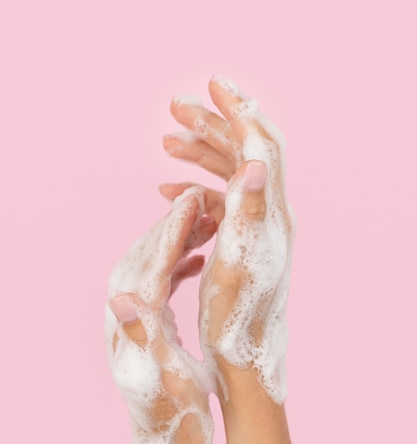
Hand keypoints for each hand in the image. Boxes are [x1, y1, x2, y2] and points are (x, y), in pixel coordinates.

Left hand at [105, 187, 215, 443]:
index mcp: (133, 327)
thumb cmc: (176, 423)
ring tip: (206, 223)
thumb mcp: (164, 381)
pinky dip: (176, 265)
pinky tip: (197, 259)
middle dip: (173, 225)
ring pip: (151, 266)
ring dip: (176, 241)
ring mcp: (133, 322)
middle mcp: (125, 319)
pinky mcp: (145, 328)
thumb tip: (120, 297)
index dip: (173, 231)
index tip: (196, 199)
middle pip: (145, 257)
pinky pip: (158, 284)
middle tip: (203, 200)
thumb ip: (143, 337)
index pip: (150, 265)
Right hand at [163, 77, 295, 403]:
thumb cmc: (237, 319)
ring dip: (202, 155)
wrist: (244, 359)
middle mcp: (271, 217)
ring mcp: (258, 230)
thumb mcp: (239, 263)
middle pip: (246, 153)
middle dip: (212, 125)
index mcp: (270, 214)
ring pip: (231, 176)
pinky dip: (197, 191)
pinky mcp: (244, 244)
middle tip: (175, 106)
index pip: (262, 145)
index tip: (212, 83)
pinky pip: (221, 205)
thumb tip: (257, 160)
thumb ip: (249, 210)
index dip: (239, 110)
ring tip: (166, 141)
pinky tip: (171, 193)